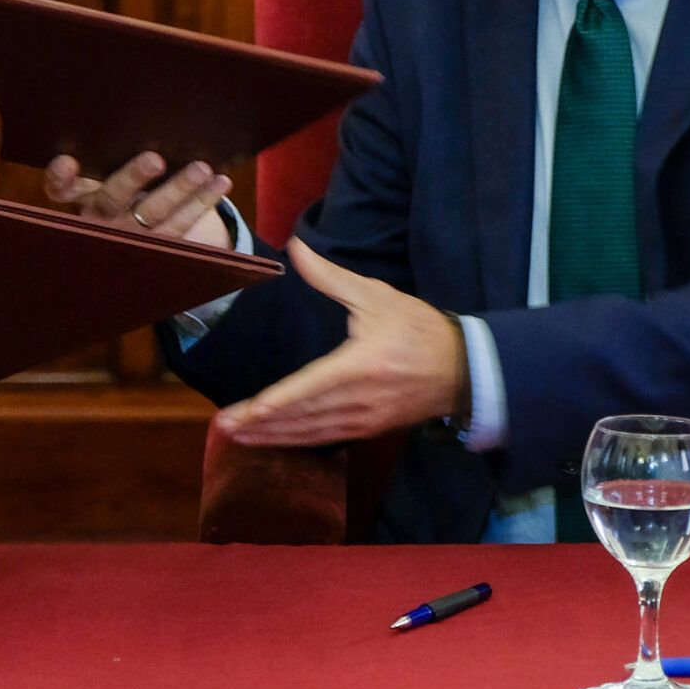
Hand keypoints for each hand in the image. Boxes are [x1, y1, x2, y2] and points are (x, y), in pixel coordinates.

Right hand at [45, 151, 232, 247]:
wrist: (139, 236)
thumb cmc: (123, 187)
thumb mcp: (107, 173)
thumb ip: (110, 152)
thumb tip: (139, 109)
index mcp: (80, 196)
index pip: (59, 188)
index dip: (59, 177)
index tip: (68, 161)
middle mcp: (99, 218)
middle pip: (111, 198)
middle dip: (132, 178)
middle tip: (154, 159)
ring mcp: (128, 236)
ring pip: (152, 214)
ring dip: (179, 189)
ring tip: (201, 168)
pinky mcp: (158, 250)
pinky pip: (181, 227)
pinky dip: (202, 202)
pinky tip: (219, 183)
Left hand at [212, 240, 467, 445]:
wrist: (465, 369)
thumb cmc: (418, 328)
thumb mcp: (376, 295)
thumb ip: (330, 277)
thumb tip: (296, 247)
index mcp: (360, 365)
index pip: (311, 387)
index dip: (279, 401)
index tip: (250, 411)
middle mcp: (360, 399)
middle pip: (303, 417)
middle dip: (262, 424)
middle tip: (224, 427)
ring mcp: (365, 420)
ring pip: (311, 433)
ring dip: (273, 437)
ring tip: (237, 437)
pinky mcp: (369, 430)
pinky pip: (325, 439)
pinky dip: (296, 441)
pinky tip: (273, 440)